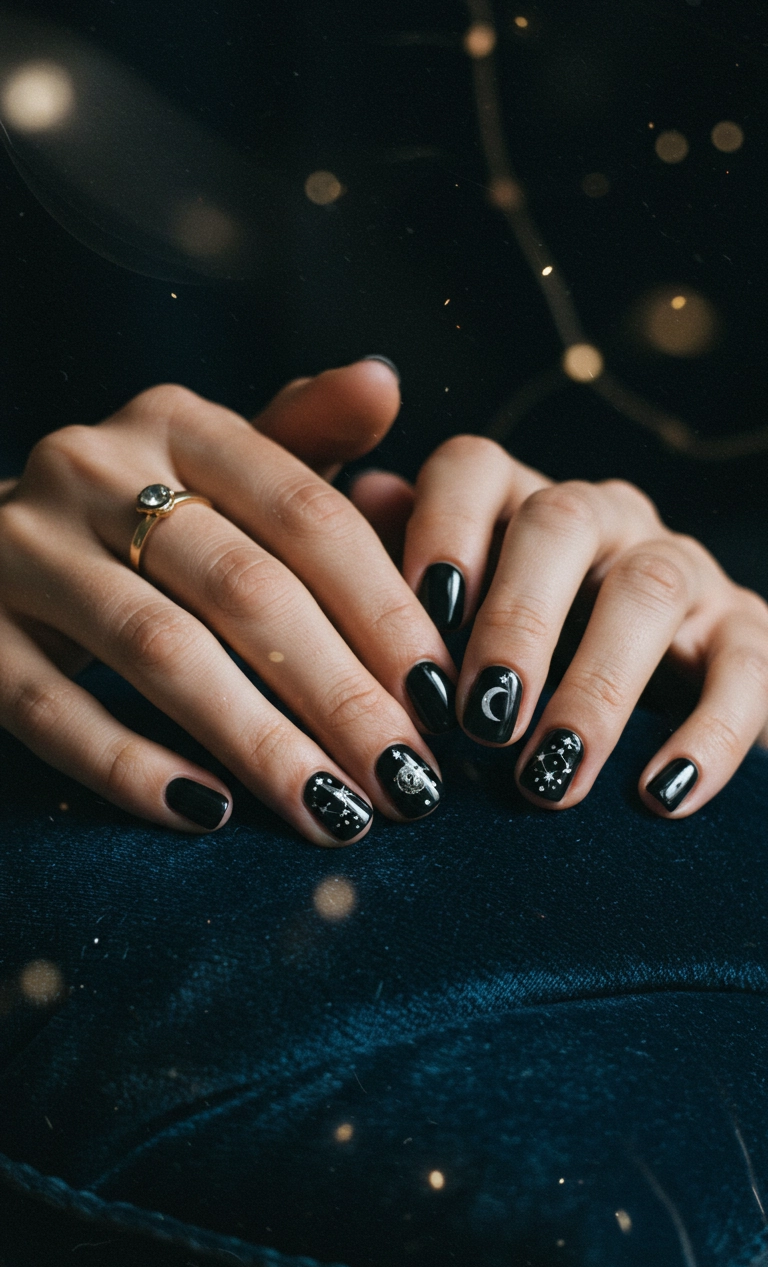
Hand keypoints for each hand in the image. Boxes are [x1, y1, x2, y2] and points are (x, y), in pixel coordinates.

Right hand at [0, 362, 456, 843]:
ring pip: (159, 650)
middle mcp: (93, 468)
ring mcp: (21, 547)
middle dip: (339, 694)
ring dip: (260, 741)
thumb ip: (303, 433)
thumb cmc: (139, 516)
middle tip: (407, 781)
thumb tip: (384, 382)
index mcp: (175, 423)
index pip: (306, 515)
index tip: (443, 698)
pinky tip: (211, 814)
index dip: (384, 610)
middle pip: (244, 587)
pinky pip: (54, 710)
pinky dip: (134, 767)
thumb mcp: (218, 463)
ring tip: (335, 811)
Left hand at [351, 437, 767, 815]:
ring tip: (550, 779)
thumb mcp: (465, 614)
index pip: (476, 469)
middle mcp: (605, 518)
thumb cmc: (530, 652)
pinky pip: (747, 668)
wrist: (673, 688)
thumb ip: (407, 561)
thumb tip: (366, 497)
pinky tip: (658, 797)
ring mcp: (684, 570)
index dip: (442, 524)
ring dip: (596, 689)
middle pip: (559, 524)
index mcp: (519, 505)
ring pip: (648, 592)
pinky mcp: (749, 634)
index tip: (421, 606)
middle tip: (480, 719)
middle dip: (516, 619)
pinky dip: (708, 735)